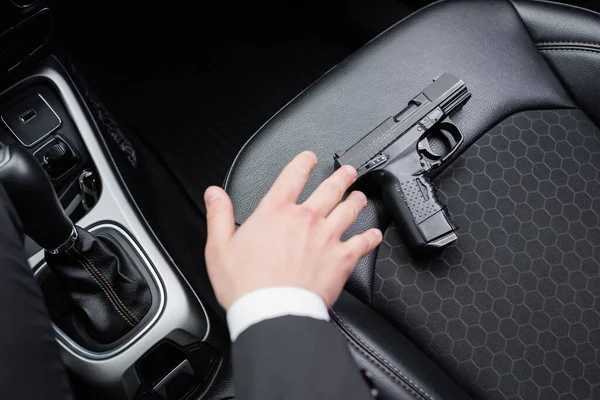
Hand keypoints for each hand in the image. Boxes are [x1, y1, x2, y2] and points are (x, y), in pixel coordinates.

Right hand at [204, 151, 381, 309]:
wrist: (273, 311)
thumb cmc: (247, 285)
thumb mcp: (219, 247)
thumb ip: (219, 215)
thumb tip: (214, 193)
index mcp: (275, 212)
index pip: (292, 175)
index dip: (303, 162)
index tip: (310, 158)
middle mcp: (305, 219)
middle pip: (329, 189)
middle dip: (340, 176)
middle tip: (347, 171)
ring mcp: (327, 237)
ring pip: (348, 210)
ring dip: (355, 200)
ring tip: (359, 195)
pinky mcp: (342, 258)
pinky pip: (362, 242)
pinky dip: (370, 237)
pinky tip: (374, 234)